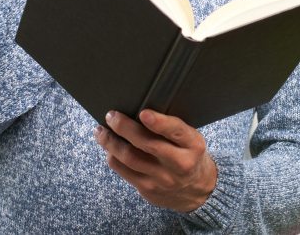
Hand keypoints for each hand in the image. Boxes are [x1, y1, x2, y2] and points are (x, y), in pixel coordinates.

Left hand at [93, 109, 217, 212]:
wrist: (198, 191)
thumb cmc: (189, 155)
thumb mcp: (190, 139)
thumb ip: (171, 127)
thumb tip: (139, 109)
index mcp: (193, 145)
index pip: (176, 131)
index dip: (159, 122)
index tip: (143, 113)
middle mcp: (179, 164)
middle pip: (147, 144)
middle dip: (125, 128)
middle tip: (111, 116)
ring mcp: (162, 179)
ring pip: (130, 159)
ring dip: (111, 142)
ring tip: (101, 131)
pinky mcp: (149, 190)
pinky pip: (124, 172)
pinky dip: (113, 157)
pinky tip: (108, 148)